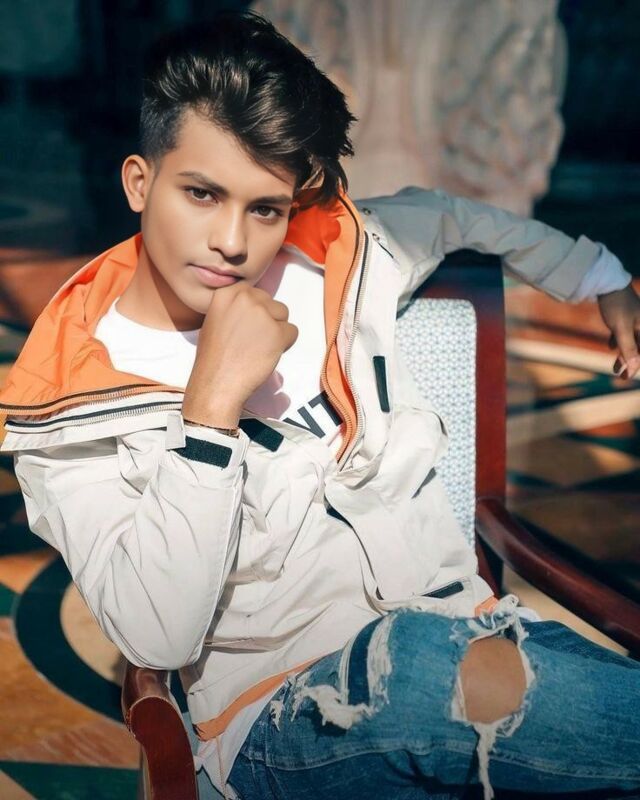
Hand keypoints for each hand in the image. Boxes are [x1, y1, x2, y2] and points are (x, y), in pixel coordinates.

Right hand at [182, 282, 297, 426]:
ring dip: (277, 330)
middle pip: (270, 302)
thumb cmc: (213, 359)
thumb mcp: (215, 320)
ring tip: (259, 348)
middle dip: (267, 320)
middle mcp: (245, 298)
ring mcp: (262, 314)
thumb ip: (234, 308)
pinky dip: (285, 345)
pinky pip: (293, 332)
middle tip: (253, 341)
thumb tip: (253, 306)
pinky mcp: (277, 331)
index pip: (254, 293)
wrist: (216, 383)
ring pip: (283, 315)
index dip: (255, 312)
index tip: (246, 328)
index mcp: (227, 294)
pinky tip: (267, 355)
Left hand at [597, 284, 639, 379]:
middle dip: (629, 362)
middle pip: (639, 348)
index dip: (636, 366)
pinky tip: (611, 346)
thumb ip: (628, 349)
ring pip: (631, 342)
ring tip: (614, 367)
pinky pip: (624, 333)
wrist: (606, 283)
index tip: (626, 378)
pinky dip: (618, 342)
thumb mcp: (622, 329)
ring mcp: (635, 319)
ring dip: (623, 354)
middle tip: (620, 376)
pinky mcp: (624, 316)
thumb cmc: (616, 305)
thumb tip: (634, 368)